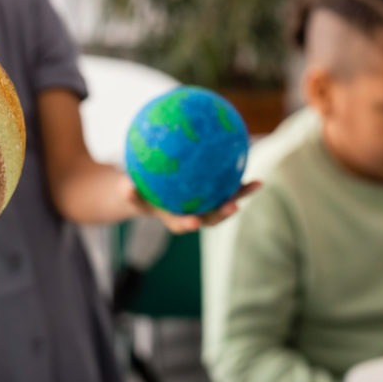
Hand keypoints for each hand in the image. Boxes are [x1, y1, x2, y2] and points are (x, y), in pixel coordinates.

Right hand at [124, 177, 260, 232]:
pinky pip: (226, 184)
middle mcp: (194, 213)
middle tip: (234, 206)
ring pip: (225, 201)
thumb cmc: (139, 194)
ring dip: (241, 195)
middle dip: (223, 213)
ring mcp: (205, 204)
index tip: (195, 221)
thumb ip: (128, 192)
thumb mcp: (130, 194)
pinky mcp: (213, 192)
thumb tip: (126, 185)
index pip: (183, 223)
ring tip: (256, 184)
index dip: (189, 223)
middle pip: (212, 217)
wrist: (151, 192)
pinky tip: (247, 158)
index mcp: (174, 218)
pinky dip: (238, 177)